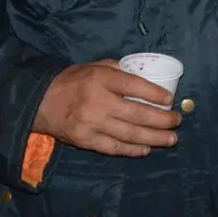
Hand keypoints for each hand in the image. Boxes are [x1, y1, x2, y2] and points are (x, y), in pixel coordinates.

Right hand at [33, 60, 180, 157]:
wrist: (40, 101)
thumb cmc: (72, 81)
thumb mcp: (94, 66)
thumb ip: (118, 70)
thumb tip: (145, 76)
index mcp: (101, 79)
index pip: (135, 86)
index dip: (156, 94)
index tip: (170, 99)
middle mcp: (98, 102)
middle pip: (137, 113)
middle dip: (162, 120)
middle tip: (177, 121)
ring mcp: (92, 124)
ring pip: (130, 134)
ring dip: (154, 138)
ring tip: (171, 139)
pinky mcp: (86, 140)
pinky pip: (114, 147)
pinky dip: (132, 150)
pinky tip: (146, 149)